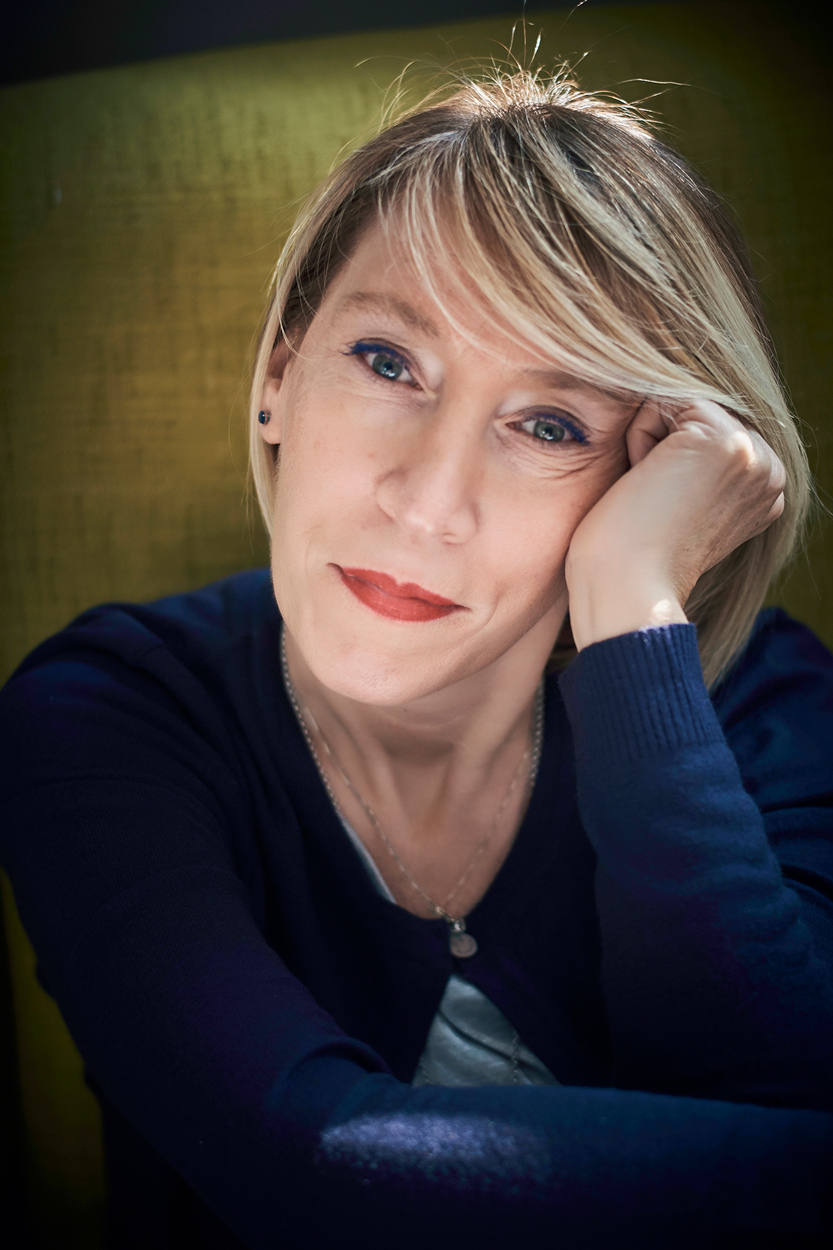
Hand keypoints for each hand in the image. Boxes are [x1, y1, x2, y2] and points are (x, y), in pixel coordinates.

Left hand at [565, 399, 785, 650]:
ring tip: (652, 496)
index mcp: (764, 491)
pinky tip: (646, 483)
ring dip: (649, 444)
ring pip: (679, 406)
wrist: (627, 588)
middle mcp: (770, 471)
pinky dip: (639, 438)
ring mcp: (753, 455)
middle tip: (654, 504)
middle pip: (694, 415)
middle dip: (660, 448)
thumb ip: (698, 468)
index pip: (704, 433)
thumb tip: (674, 420)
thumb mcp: (682, 504)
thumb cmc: (633, 555)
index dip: (667, 462)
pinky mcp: (725, 441)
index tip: (663, 511)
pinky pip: (663, 401)